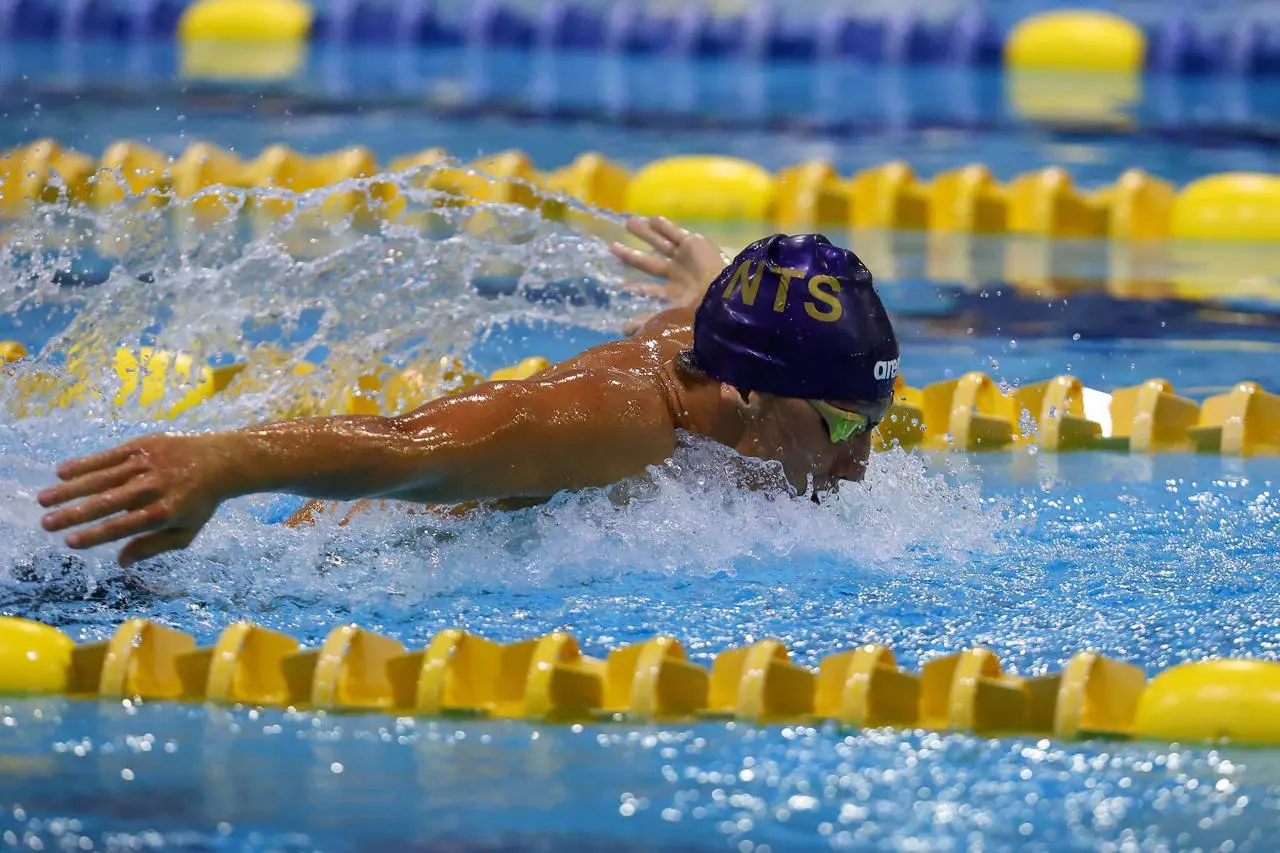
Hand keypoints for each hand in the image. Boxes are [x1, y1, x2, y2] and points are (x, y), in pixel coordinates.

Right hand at [37, 434, 232, 565]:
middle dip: (73, 514)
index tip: (69, 542)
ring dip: (69, 489)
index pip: (121, 527)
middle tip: (46, 524)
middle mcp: (152, 487)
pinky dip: (85, 464)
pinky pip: (108, 456)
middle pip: (106, 503)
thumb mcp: (185, 532)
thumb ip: (152, 547)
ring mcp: (145, 464)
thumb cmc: (200, 502)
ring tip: (43, 500)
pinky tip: (61, 473)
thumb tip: (120, 561)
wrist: (222, 460)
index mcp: (162, 512)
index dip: (94, 535)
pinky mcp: (142, 445)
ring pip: (101, 478)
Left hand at [609, 216, 727, 309]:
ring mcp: (686, 259)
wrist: (723, 293)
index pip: (651, 290)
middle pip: (650, 263)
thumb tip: (623, 330)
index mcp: (675, 294)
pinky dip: (665, 227)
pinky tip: (652, 219)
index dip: (637, 288)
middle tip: (612, 247)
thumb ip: (648, 320)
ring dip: (646, 234)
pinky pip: (676, 233)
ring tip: (629, 223)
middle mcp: (679, 275)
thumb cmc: (700, 307)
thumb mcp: (671, 316)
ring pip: (661, 243)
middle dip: (631, 256)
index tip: (621, 285)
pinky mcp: (693, 244)